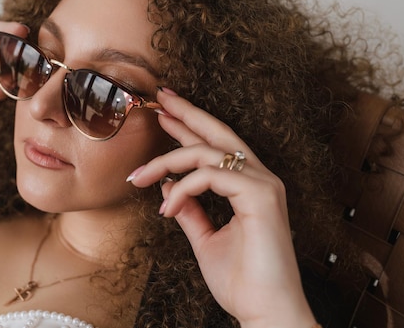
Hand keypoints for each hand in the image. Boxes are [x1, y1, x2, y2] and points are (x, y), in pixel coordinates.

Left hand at [128, 88, 316, 327]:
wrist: (264, 312)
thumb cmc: (242, 281)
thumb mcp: (205, 239)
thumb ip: (190, 211)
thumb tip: (169, 187)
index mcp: (248, 187)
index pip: (214, 147)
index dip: (189, 127)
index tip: (164, 115)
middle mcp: (259, 179)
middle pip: (218, 133)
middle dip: (186, 113)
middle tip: (159, 98)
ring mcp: (263, 184)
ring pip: (207, 152)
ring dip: (166, 161)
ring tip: (139, 177)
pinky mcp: (261, 196)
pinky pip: (211, 176)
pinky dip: (183, 188)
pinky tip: (167, 208)